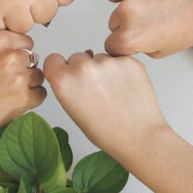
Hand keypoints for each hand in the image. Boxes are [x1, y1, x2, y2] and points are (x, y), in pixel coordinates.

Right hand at [0, 31, 45, 138]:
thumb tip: (16, 47)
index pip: (27, 43)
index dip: (20, 54)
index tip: (12, 63)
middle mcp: (11, 56)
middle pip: (34, 60)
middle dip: (24, 70)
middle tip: (8, 81)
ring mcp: (19, 77)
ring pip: (39, 77)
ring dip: (29, 85)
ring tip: (9, 91)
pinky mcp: (23, 98)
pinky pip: (41, 94)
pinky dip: (32, 99)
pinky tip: (14, 101)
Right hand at [43, 52, 166, 158]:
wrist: (138, 136)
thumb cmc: (107, 132)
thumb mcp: (73, 111)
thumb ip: (67, 87)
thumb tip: (72, 70)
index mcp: (64, 82)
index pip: (53, 59)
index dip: (61, 68)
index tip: (67, 74)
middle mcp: (83, 68)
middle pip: (77, 56)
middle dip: (83, 69)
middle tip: (96, 90)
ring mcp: (107, 61)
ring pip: (99, 57)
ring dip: (104, 69)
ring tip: (114, 92)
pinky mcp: (127, 60)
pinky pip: (118, 58)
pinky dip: (121, 69)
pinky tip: (126, 87)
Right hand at [105, 0, 192, 57]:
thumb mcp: (162, 51)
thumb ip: (138, 47)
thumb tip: (128, 41)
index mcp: (130, 36)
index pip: (110, 45)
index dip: (122, 45)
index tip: (131, 42)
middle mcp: (127, 13)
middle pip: (114, 22)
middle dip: (127, 25)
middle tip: (150, 24)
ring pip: (122, 2)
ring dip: (134, 6)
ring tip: (159, 7)